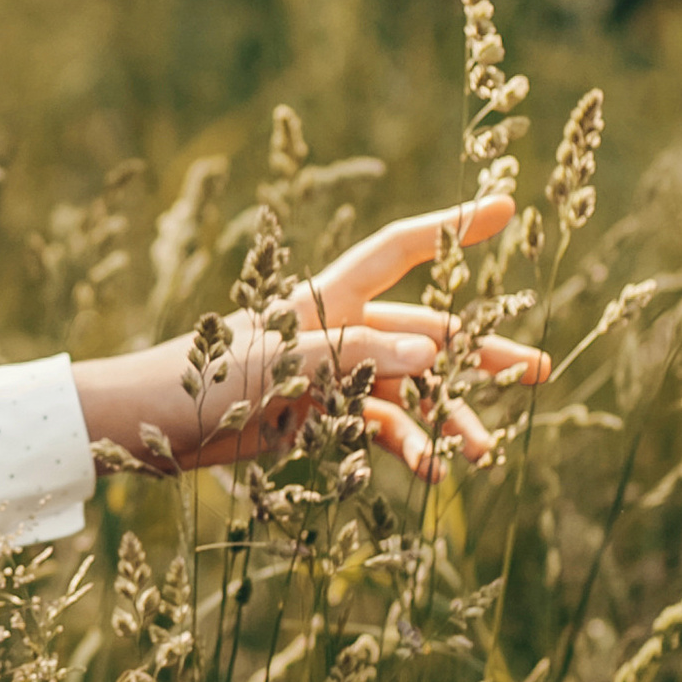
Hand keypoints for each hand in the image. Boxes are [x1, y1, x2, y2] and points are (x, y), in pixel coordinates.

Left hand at [73, 192, 550, 485]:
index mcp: (325, 298)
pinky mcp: (315, 419)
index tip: (506, 209)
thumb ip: (358, 358)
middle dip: (479, 352)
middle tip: (538, 371)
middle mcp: (336, 331)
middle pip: (422, 334)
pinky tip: (435, 473)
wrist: (142, 427)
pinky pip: (376, 429)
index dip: (452, 228)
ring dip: (448, 417)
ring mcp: (328, 376)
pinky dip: (407, 446)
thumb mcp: (280, 365)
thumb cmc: (198, 378)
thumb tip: (434, 357)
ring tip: (486, 453)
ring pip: (407, 391)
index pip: (399, 252)